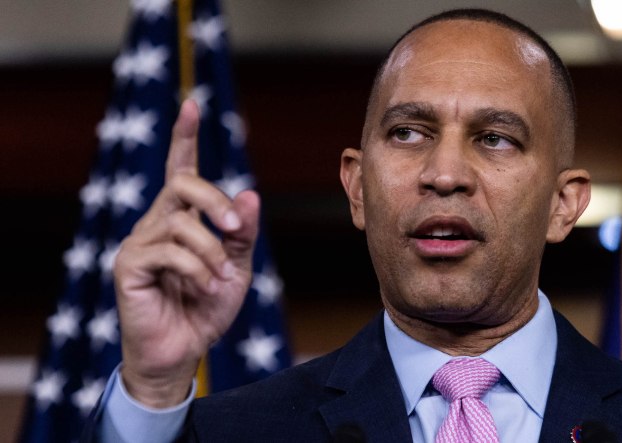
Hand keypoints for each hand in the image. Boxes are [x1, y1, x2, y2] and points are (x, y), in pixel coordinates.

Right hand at [113, 99, 259, 406]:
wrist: (184, 350)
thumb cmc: (207, 306)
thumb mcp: (237, 266)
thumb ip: (242, 232)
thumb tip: (249, 192)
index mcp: (182, 218)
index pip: (180, 168)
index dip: (185, 136)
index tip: (192, 104)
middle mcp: (157, 222)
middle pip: (182, 184)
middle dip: (215, 200)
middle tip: (235, 226)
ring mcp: (139, 242)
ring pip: (180, 221)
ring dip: (212, 250)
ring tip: (220, 278)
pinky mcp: (128, 265)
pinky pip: (168, 251)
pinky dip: (197, 267)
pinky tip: (207, 287)